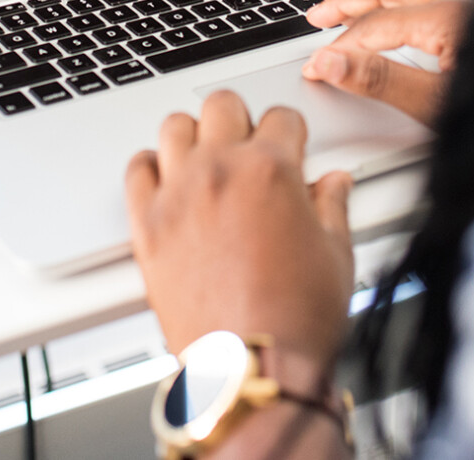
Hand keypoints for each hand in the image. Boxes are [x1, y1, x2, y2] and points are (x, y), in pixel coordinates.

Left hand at [125, 90, 352, 373]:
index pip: (281, 116)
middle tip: (247, 146)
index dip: (290, 131)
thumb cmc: (295, 321)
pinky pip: (137, 169)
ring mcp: (179, 193)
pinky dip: (150, 168)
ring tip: (206, 158)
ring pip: (175, 125)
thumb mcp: (336, 256)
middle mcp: (221, 170)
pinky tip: (167, 182)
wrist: (251, 370)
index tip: (288, 145)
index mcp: (272, 170)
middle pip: (221, 104)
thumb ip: (333, 206)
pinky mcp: (147, 223)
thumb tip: (335, 183)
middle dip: (239, 119)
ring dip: (193, 136)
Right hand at [302, 0, 473, 125]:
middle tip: (317, 17)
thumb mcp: (436, 104)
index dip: (339, 47)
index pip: (375, 26)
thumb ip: (380, 80)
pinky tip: (393, 20)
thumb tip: (329, 62)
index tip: (315, 66)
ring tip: (347, 14)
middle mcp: (464, 0)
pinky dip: (399, 4)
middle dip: (347, 2)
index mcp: (450, 17)